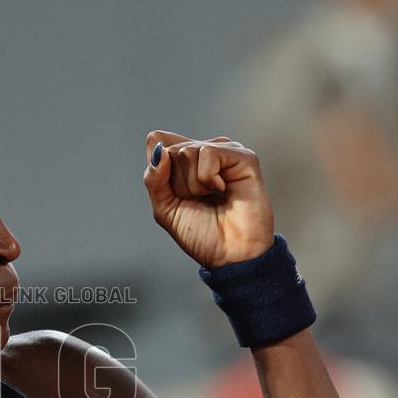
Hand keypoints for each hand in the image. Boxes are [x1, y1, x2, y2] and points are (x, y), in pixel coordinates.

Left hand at [143, 130, 274, 267]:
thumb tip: (158, 145)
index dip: (158, 171)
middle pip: (170, 149)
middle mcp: (206, 152)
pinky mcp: (243, 157)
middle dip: (177, 184)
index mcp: (186, 161)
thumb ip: (154, 178)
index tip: (176, 195)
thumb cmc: (201, 234)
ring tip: (212, 198)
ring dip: (193, 185)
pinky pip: (208, 152)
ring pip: (187, 151)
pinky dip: (207, 178)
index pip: (157, 142)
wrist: (229, 256)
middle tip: (199, 201)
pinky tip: (222, 190)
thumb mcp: (164, 207)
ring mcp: (225, 153)